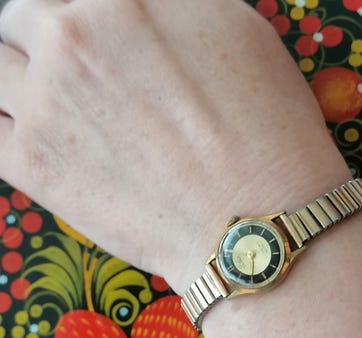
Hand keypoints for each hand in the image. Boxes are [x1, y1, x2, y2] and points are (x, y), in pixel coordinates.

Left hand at [0, 0, 348, 291]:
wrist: (253, 223)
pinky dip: (8, 128)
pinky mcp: (34, 165)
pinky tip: (32, 138)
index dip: (87, 19)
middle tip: (76, 73)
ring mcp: (45, 102)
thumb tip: (147, 12)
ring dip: (19, 80)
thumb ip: (177, 12)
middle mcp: (75, 37)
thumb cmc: (268, 137)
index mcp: (127, 0)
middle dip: (46, 39)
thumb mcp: (242, 39)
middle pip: (23, 18)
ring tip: (54, 107)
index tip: (93, 40)